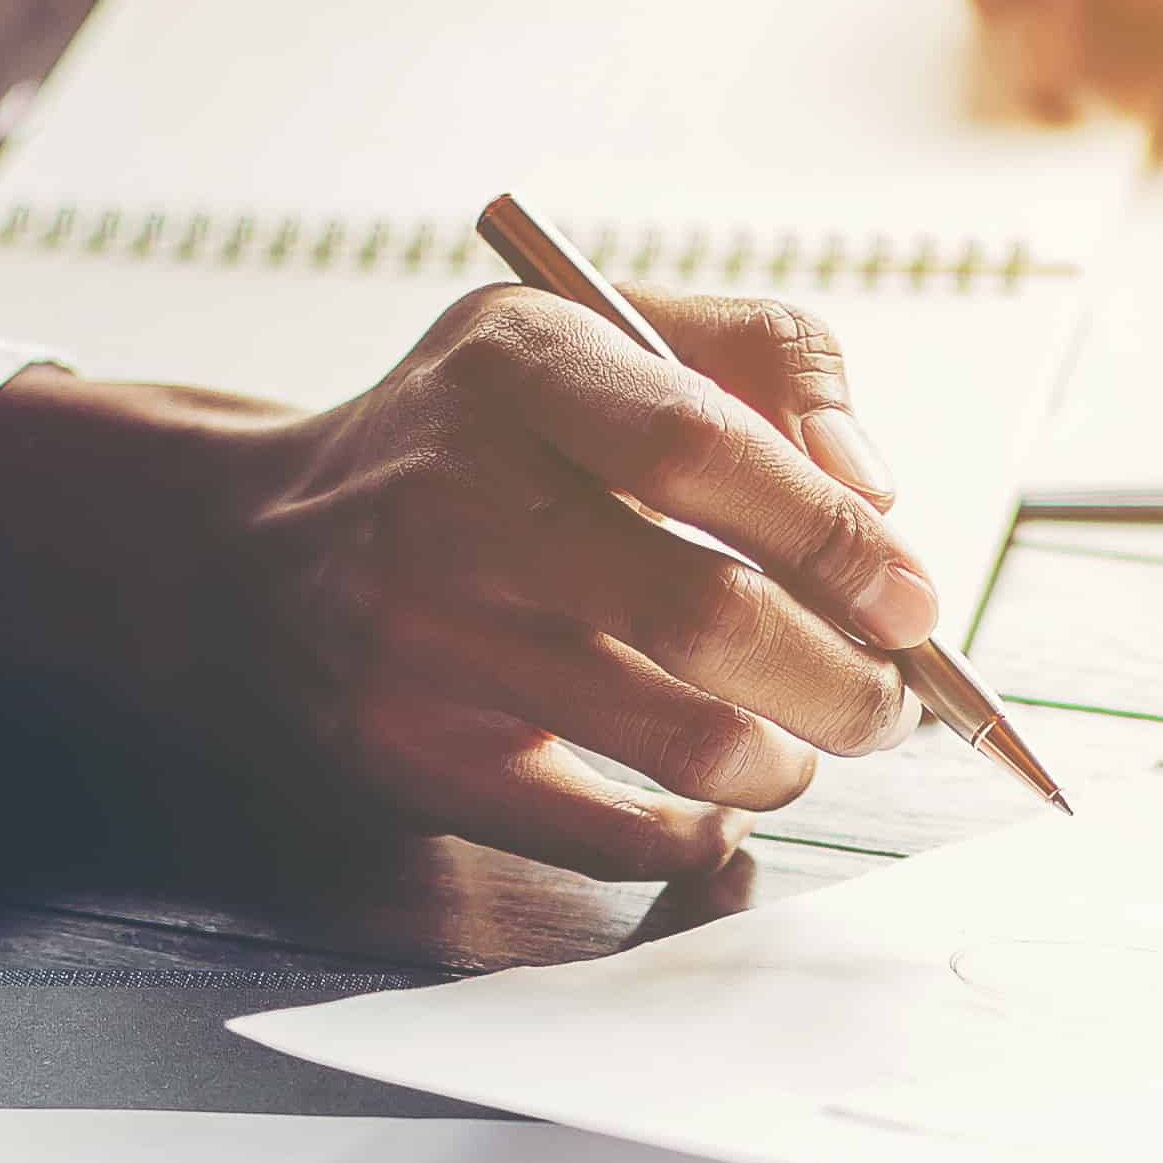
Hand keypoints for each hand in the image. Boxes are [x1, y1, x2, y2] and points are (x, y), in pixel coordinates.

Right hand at [0, 288, 929, 879]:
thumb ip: (758, 361)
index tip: (913, 597)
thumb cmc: (469, 437)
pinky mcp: (412, 753)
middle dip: (845, 681)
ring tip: (806, 743)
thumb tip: (874, 490)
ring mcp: (426, 640)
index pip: (702, 447)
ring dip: (784, 761)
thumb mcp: (588, 330)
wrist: (249, 553)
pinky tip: (713, 800)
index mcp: (518, 370)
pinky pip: (602, 831)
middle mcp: (456, 501)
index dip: (833, 532)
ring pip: (674, 738)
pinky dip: (693, 831)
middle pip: (708, 614)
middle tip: (892, 702)